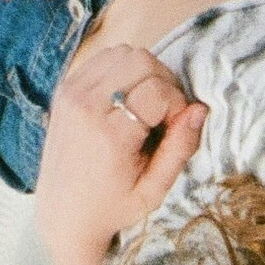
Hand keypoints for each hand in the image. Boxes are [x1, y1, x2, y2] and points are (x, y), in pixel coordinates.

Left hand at [35, 41, 207, 264]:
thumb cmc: (114, 206)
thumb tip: (201, 109)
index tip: (174, 130)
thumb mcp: (155, 190)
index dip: (178, 105)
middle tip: (164, 115)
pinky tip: (126, 102)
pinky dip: (124, 72)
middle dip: (164, 83)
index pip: (158, 89)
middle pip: (142, 60)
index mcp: (109, 134)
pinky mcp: (65, 86)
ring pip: (125, 52)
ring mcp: (71, 91)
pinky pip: (105, 58)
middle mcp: (86, 105)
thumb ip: (181, 148)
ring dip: (145, 74)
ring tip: (146, 107)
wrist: (63, 211)